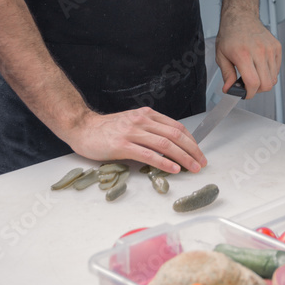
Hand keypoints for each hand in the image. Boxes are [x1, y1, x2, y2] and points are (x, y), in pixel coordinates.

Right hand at [65, 107, 207, 173]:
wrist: (82, 128)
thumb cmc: (106, 129)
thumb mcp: (132, 123)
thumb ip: (149, 130)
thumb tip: (169, 145)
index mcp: (147, 115)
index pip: (176, 126)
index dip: (191, 140)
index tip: (199, 152)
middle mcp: (142, 121)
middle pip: (175, 135)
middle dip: (192, 150)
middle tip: (202, 162)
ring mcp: (132, 132)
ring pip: (165, 144)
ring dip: (183, 157)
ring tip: (193, 168)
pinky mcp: (122, 145)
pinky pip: (148, 154)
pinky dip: (164, 162)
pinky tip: (173, 169)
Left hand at [215, 12, 281, 99]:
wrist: (241, 16)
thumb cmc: (230, 34)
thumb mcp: (221, 55)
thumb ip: (226, 74)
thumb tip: (229, 89)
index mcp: (243, 54)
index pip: (253, 83)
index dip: (249, 93)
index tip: (245, 93)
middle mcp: (259, 51)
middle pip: (267, 84)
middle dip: (257, 90)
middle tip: (249, 85)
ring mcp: (270, 49)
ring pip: (274, 78)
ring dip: (264, 81)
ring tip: (254, 74)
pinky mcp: (277, 47)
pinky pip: (277, 69)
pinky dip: (270, 72)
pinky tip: (260, 66)